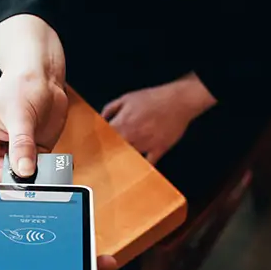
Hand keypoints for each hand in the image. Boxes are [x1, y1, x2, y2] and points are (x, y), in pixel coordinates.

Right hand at [0, 15, 67, 191]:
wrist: (43, 77)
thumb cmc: (20, 86)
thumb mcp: (18, 115)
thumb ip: (21, 145)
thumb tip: (24, 172)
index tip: (8, 178)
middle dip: (12, 183)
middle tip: (30, 178)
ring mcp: (14, 155)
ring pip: (19, 182)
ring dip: (31, 180)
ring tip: (42, 168)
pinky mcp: (34, 155)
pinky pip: (38, 174)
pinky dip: (46, 174)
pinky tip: (53, 165)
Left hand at [101, 73, 216, 164]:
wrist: (178, 100)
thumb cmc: (153, 98)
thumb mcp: (126, 98)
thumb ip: (110, 109)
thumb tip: (100, 120)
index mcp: (122, 123)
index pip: (103, 138)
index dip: (96, 144)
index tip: (92, 150)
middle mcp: (132, 136)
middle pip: (113, 151)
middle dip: (107, 156)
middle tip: (101, 162)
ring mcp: (146, 144)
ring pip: (128, 158)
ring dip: (121, 162)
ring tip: (114, 169)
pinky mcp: (159, 149)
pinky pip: (148, 164)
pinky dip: (141, 168)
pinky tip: (135, 171)